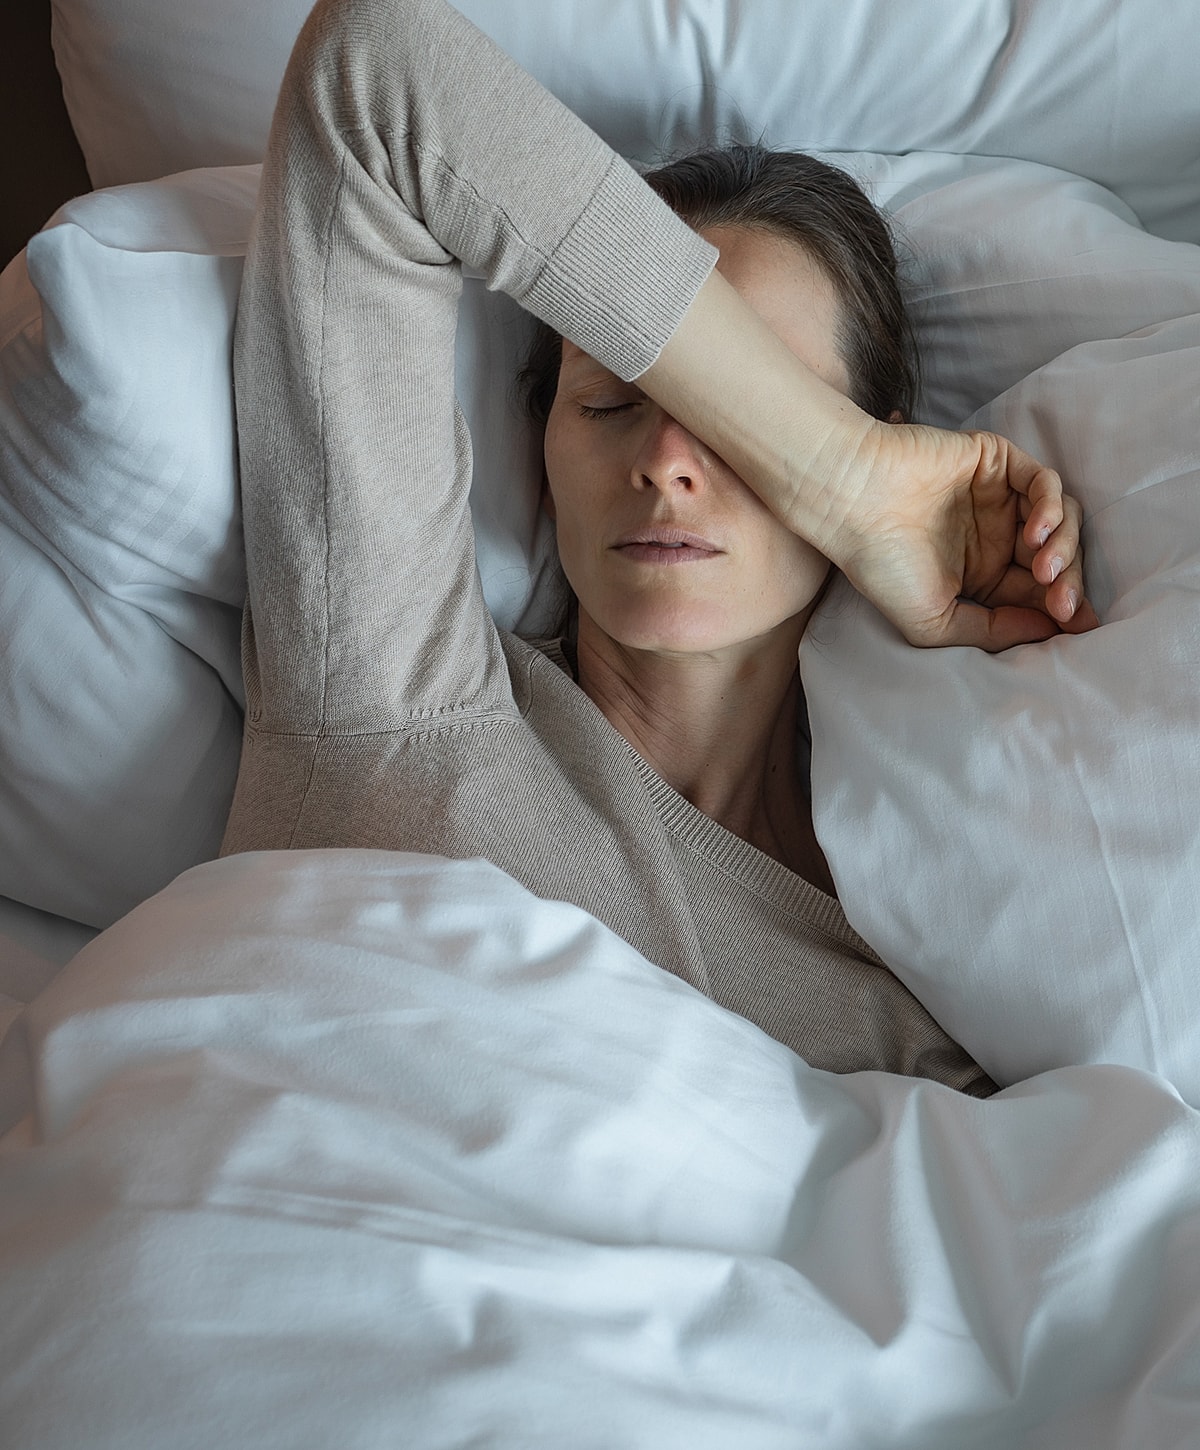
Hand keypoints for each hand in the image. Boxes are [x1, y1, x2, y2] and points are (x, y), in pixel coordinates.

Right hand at [829, 422, 1100, 650]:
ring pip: (1061, 519)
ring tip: (1044, 570)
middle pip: (1058, 556)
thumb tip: (1047, 629)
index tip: (1081, 628)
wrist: (852, 504)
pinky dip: (1050, 507)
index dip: (1062, 609)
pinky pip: (1044, 482)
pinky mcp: (998, 462)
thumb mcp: (932, 622)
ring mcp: (999, 497)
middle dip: (1068, 583)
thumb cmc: (880, 565)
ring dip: (1063, 547)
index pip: (1036, 591)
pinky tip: (1034, 532)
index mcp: (981, 574)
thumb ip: (990, 631)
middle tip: (1064, 604)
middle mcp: (995, 535)